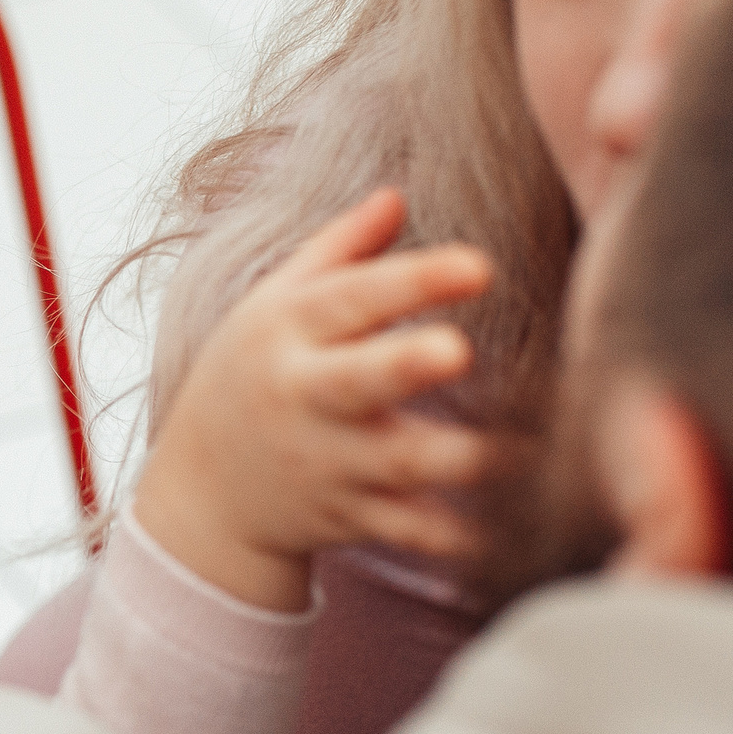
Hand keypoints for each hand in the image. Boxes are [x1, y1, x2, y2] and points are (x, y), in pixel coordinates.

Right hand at [133, 190, 493, 611]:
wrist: (205, 493)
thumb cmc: (253, 377)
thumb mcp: (273, 305)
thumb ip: (339, 250)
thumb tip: (397, 195)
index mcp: (288, 333)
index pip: (351, 298)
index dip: (413, 280)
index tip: (478, 266)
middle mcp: (306, 398)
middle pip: (359, 380)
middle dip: (405, 366)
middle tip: (459, 352)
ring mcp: (329, 463)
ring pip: (399, 463)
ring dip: (464, 458)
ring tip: (527, 448)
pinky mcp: (349, 517)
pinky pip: (407, 531)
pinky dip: (452, 537)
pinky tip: (502, 532)